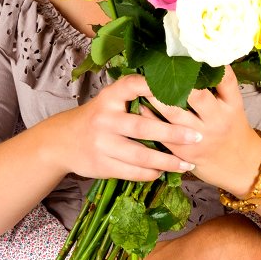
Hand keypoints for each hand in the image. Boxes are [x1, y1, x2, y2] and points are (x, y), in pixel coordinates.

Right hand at [49, 73, 201, 180]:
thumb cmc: (99, 116)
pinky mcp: (101, 165)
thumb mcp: (110, 100)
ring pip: (140, 155)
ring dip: (167, 161)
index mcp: (109, 97)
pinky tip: (164, 172)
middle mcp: (104, 118)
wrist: (62, 141)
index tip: (181, 90)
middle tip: (198, 137)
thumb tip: (177, 91)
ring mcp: (101, 143)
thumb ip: (135, 96)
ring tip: (187, 164)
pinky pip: (131, 172)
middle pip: (142, 127)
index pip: (132, 86)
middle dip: (173, 134)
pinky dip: (151, 173)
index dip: (154, 87)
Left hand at [144, 67, 260, 194]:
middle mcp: (218, 120)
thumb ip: (222, 86)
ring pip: (175, 114)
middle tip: (159, 65)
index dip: (211, 65)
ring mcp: (200, 137)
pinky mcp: (185, 152)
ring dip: (156, 97)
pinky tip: (140, 106)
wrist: (239, 166)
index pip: (225, 80)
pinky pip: (164, 133)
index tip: (191, 52)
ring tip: (143, 83)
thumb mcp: (234, 107)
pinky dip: (150, 118)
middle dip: (177, 81)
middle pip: (197, 96)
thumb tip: (200, 58)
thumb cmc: (232, 129)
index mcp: (232, 106)